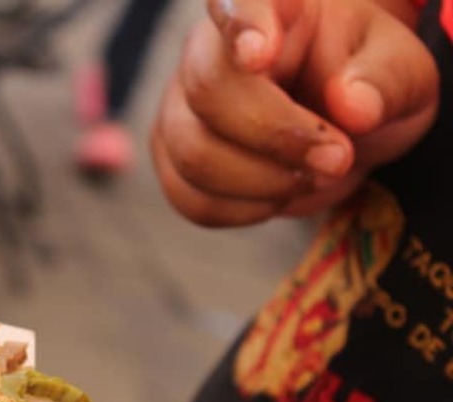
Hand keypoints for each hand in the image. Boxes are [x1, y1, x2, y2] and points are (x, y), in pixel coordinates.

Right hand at [151, 0, 437, 225]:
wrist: (338, 120)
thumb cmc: (363, 81)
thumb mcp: (400, 71)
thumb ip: (384, 80)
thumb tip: (354, 106)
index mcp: (271, 6)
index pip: (239, 3)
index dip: (242, 27)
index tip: (259, 55)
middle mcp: (208, 48)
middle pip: (208, 92)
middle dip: (275, 138)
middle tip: (338, 159)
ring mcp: (181, 104)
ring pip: (192, 153)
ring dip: (262, 182)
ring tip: (312, 176)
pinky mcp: (172, 156)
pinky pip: (189, 196)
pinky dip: (242, 209)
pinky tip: (277, 192)